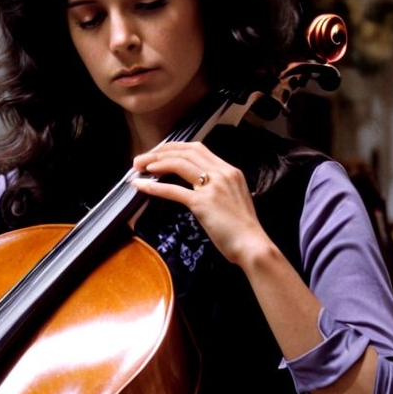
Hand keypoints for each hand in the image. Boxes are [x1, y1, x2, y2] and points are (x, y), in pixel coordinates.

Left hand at [131, 141, 272, 265]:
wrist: (253, 245)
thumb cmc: (244, 229)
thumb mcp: (234, 198)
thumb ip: (219, 188)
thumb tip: (198, 188)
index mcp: (230, 171)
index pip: (198, 148)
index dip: (174, 148)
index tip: (158, 152)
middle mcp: (222, 173)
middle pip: (185, 152)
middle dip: (160, 152)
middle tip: (141, 159)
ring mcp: (213, 186)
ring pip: (178, 164)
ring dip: (154, 163)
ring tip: (139, 167)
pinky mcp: (203, 203)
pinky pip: (174, 190)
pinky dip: (154, 186)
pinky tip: (141, 185)